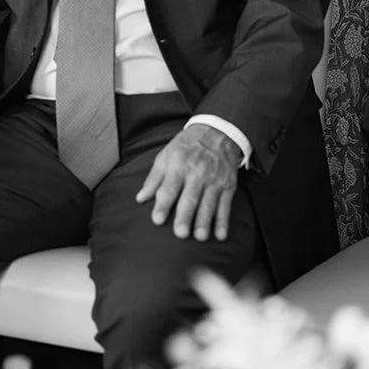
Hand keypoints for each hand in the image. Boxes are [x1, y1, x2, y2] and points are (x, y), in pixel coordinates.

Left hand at [135, 124, 240, 242]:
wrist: (217, 131)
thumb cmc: (187, 146)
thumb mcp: (167, 155)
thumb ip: (154, 178)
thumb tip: (140, 198)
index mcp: (179, 164)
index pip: (169, 187)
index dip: (162, 204)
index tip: (157, 220)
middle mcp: (198, 172)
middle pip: (190, 197)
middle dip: (185, 215)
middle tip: (180, 233)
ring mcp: (214, 180)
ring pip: (208, 203)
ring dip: (204, 221)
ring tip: (200, 237)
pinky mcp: (228, 185)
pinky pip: (226, 205)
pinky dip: (224, 221)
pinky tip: (220, 235)